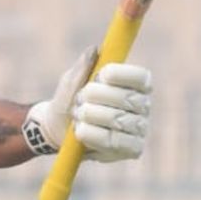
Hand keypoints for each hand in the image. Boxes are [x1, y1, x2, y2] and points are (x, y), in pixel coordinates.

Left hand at [24, 50, 152, 162]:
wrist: (57, 129)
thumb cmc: (70, 100)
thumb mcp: (71, 81)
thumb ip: (83, 67)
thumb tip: (94, 50)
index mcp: (135, 85)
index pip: (141, 77)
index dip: (123, 74)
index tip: (102, 74)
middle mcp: (143, 106)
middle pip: (127, 98)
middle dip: (98, 96)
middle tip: (80, 98)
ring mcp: (139, 128)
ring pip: (118, 120)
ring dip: (91, 115)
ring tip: (77, 114)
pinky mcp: (132, 149)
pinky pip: (114, 141)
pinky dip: (92, 135)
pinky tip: (80, 131)